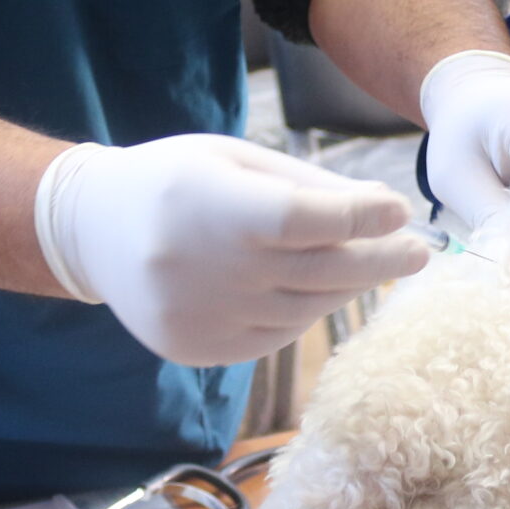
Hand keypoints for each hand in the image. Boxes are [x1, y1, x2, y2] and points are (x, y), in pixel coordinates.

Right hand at [34, 136, 430, 366]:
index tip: (399, 210)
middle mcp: (200, 264)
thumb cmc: (175, 180)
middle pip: (314, 271)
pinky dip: (304, 312)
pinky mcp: (194, 348)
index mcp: (207, 202)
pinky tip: (319, 289)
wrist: (91, 230)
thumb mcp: (235, 160)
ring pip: (301, 309)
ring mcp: (196, 314)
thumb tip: (383, 207)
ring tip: (371, 264)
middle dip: (377, 260)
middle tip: (418, 251)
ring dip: (346, 287)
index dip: (358, 218)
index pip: (301, 218)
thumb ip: (307, 185)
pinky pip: (273, 336)